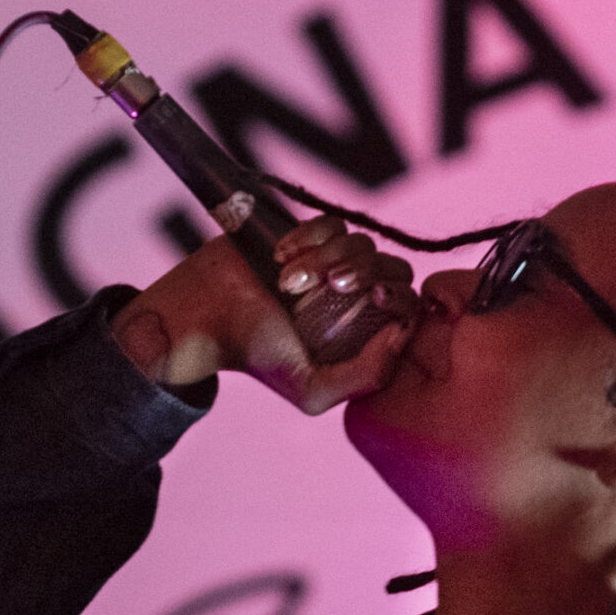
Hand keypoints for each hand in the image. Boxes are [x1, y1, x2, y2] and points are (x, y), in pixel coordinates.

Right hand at [110, 217, 418, 414]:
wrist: (206, 317)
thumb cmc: (257, 357)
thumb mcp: (312, 391)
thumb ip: (366, 377)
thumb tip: (402, 332)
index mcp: (367, 334)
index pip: (409, 306)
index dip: (399, 296)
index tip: (371, 298)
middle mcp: (357, 299)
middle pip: (393, 266)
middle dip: (363, 270)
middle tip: (328, 284)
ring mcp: (336, 263)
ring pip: (362, 242)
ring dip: (325, 258)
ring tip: (286, 281)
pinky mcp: (311, 236)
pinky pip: (334, 224)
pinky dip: (310, 237)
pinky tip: (280, 256)